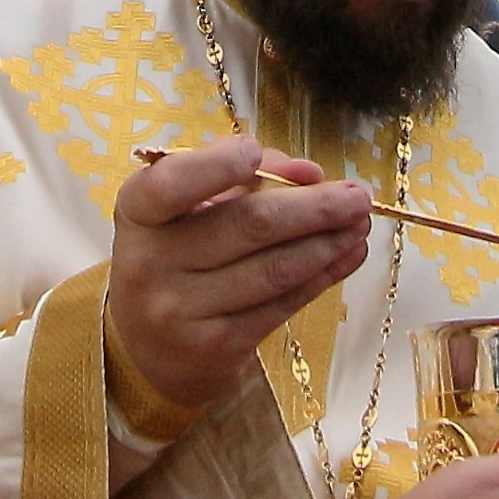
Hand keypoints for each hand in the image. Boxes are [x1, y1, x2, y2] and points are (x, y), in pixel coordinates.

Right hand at [109, 134, 367, 423]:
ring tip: (361, 224)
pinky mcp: (216, 347)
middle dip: (313, 207)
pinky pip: (281, 304)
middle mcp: (150, 264)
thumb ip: (239, 176)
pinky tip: (348, 254)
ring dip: (328, 242)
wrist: (149, 347)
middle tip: (358, 195)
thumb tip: (308, 173)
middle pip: (247, 226)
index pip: (168, 186)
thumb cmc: (176, 254)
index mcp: (137, 213)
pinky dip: (322, 275)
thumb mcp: (185, 207)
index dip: (215, 166)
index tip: (255, 151)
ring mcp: (182, 311)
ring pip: (274, 269)